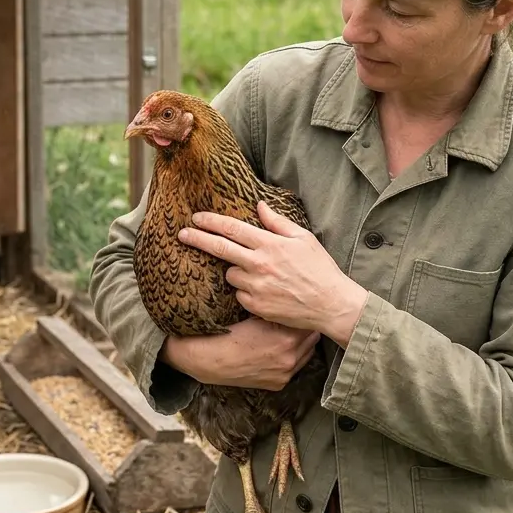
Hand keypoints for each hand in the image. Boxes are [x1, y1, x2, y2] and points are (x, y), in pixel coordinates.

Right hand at [161, 317, 320, 390]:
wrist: (209, 360)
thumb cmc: (228, 333)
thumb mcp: (255, 314)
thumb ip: (278, 311)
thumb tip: (292, 302)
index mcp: (286, 339)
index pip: (309, 322)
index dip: (303, 313)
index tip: (299, 307)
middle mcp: (290, 359)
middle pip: (312, 338)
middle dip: (305, 328)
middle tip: (296, 319)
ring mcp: (285, 374)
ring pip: (307, 353)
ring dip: (301, 344)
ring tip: (289, 334)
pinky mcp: (278, 384)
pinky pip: (294, 368)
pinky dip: (290, 358)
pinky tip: (278, 350)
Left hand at [179, 202, 369, 346]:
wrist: (330, 305)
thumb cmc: (320, 269)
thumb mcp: (303, 238)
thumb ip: (278, 222)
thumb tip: (259, 206)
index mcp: (270, 244)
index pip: (232, 229)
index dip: (211, 222)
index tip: (196, 218)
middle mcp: (259, 264)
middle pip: (220, 249)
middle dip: (198, 239)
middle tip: (182, 234)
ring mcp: (256, 287)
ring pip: (230, 275)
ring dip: (236, 271)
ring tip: (258, 274)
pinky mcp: (256, 306)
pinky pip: (239, 295)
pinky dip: (246, 291)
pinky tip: (264, 291)